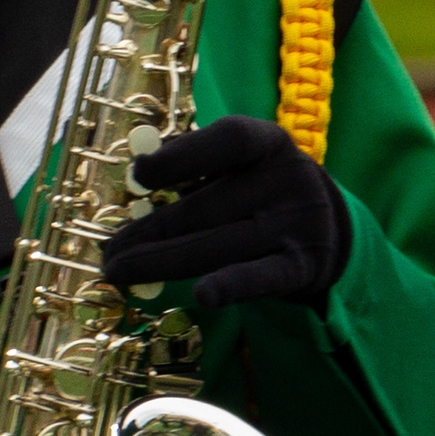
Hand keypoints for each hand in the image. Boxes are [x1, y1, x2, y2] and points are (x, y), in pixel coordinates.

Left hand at [95, 114, 350, 308]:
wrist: (326, 226)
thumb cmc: (259, 189)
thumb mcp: (237, 166)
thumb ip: (196, 168)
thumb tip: (137, 178)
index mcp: (268, 143)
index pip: (228, 140)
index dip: (182, 156)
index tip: (139, 175)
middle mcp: (287, 180)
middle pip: (207, 207)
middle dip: (150, 231)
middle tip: (108, 250)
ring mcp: (297, 224)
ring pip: (219, 246)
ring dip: (161, 262)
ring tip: (118, 273)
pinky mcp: (303, 266)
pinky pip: (263, 277)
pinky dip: (234, 285)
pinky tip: (204, 295)